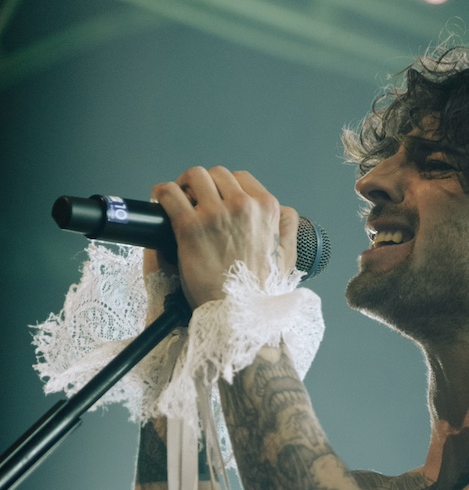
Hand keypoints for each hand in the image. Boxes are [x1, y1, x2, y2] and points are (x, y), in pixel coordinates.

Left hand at [148, 166, 299, 309]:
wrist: (239, 315)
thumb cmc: (260, 292)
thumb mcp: (287, 257)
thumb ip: (287, 229)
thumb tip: (285, 212)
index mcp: (266, 209)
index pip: (241, 178)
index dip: (224, 186)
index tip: (215, 198)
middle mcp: (242, 206)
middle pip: (216, 174)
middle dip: (203, 185)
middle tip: (193, 201)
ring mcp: (215, 215)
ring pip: (193, 176)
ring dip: (183, 186)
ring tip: (178, 202)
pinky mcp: (190, 227)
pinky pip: (169, 194)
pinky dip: (162, 195)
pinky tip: (161, 205)